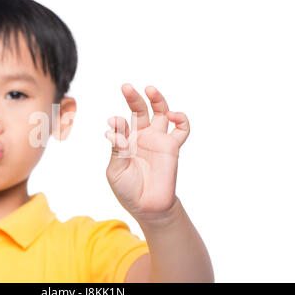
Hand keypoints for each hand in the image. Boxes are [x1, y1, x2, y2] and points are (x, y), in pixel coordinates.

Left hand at [104, 83, 189, 223]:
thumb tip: (115, 130)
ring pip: (160, 112)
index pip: (121, 123)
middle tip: (126, 87)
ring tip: (150, 90)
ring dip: (157, 99)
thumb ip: (117, 150)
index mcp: (125, 141)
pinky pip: (181, 129)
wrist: (147, 207)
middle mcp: (142, 136)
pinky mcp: (172, 147)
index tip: (113, 124)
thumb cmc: (128, 189)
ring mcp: (158, 140)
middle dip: (133, 97)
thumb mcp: (116, 170)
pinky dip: (181, 119)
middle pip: (139, 110)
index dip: (116, 122)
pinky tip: (173, 115)